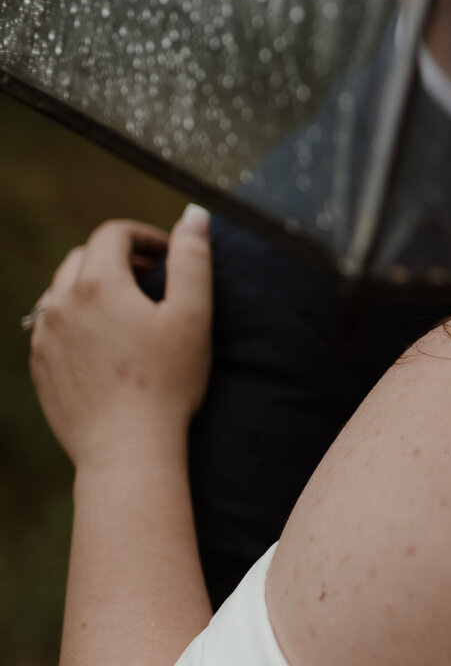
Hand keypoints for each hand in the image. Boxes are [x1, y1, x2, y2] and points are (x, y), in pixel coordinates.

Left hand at [30, 208, 212, 469]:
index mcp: (98, 283)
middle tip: (153, 279)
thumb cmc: (167, 383)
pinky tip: (104, 344)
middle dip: (118, 258)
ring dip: (93, 287)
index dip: (144, 236)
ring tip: (127, 309)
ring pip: (62, 291)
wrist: (127, 450)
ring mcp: (45, 336)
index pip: (113, 234)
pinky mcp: (40, 366)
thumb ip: (193, 258)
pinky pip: (52, 326)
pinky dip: (76, 320)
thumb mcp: (193, 315)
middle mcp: (61, 303)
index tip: (168, 254)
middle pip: (84, 257)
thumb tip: (194, 216)